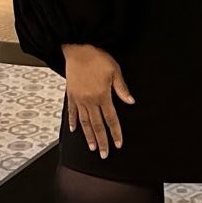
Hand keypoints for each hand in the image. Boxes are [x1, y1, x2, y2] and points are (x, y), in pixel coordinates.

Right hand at [62, 44, 134, 158]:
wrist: (78, 48)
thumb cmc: (97, 58)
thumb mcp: (115, 71)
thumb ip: (122, 88)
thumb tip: (130, 101)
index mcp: (102, 95)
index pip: (111, 119)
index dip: (115, 133)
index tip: (118, 144)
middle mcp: (90, 100)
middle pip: (97, 125)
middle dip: (102, 141)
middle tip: (104, 154)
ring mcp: (79, 99)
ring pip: (85, 122)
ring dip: (89, 136)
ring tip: (92, 147)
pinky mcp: (71, 95)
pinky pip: (72, 112)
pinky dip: (74, 122)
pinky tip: (75, 130)